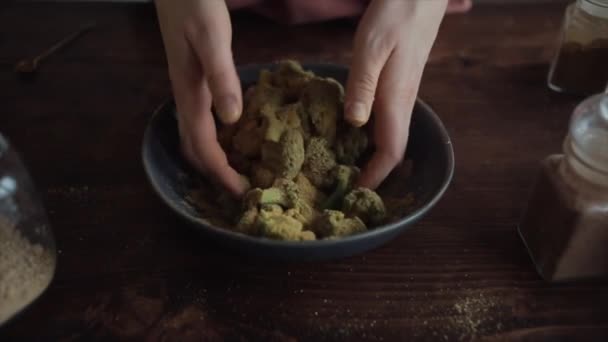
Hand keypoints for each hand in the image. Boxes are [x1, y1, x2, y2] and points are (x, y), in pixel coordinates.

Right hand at [155, 0, 247, 196]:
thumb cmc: (195, 5)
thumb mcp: (211, 38)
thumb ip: (221, 76)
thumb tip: (232, 120)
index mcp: (190, 92)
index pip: (202, 145)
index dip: (220, 173)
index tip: (241, 193)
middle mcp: (185, 96)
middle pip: (193, 148)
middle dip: (214, 174)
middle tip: (241, 191)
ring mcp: (187, 88)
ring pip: (194, 136)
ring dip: (211, 159)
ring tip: (237, 173)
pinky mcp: (193, 80)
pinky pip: (199, 121)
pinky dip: (213, 139)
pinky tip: (231, 138)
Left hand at [344, 0, 447, 188]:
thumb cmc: (396, 15)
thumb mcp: (371, 48)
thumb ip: (363, 87)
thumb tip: (354, 125)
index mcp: (395, 99)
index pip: (391, 152)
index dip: (375, 177)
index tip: (355, 194)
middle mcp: (402, 102)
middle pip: (392, 150)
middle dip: (373, 174)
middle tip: (346, 188)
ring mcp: (403, 94)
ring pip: (390, 136)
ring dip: (372, 157)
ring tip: (346, 169)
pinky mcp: (398, 85)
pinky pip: (387, 121)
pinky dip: (371, 136)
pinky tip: (352, 133)